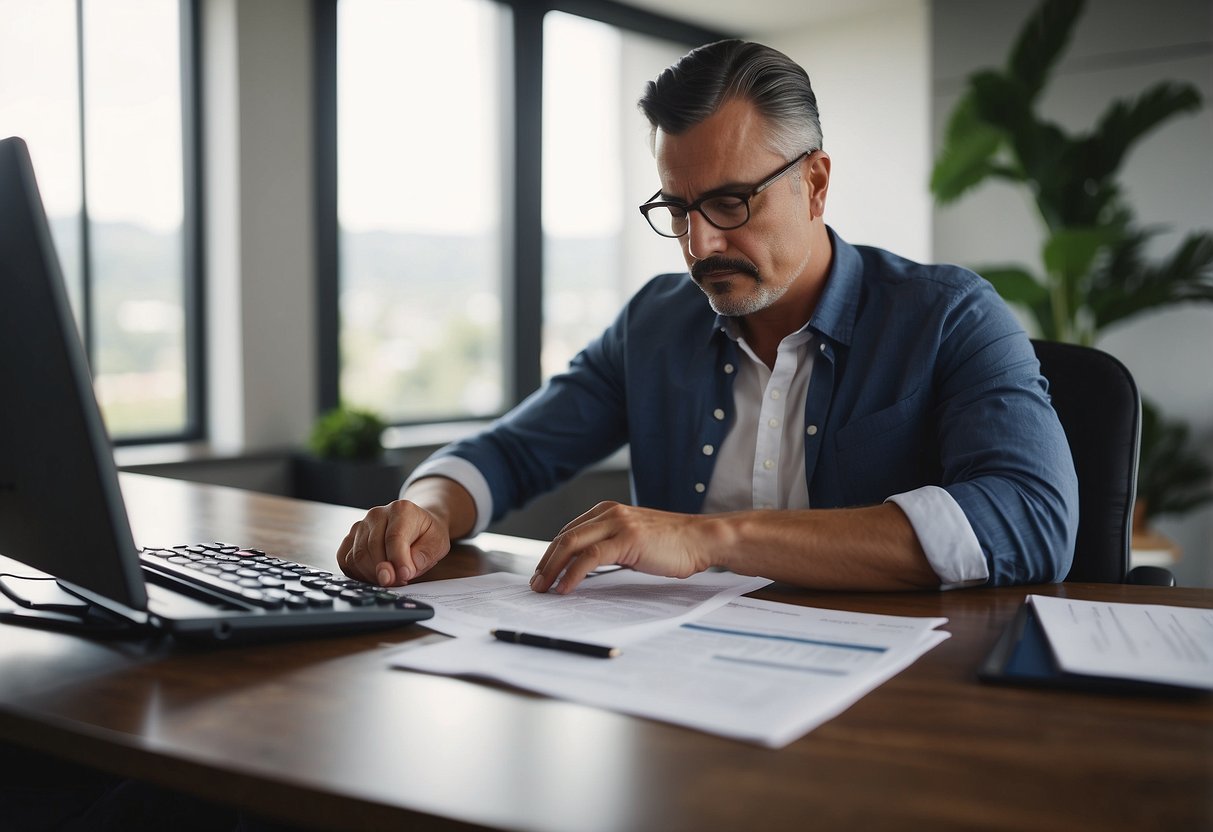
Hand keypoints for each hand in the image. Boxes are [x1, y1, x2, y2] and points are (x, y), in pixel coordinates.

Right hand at [336, 499, 450, 586]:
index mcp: (401, 509)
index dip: (398, 561)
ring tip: (391, 577)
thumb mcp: (437, 544)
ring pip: (357, 557)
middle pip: (372, 549)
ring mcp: (360, 525)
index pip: (394, 538)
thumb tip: (402, 572)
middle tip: (400, 580)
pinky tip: (374, 575)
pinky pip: (345, 560)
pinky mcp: (350, 538)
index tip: (404, 576)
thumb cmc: (427, 535)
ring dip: (373, 575)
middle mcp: (377, 514)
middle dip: (386, 571)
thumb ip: (422, 557)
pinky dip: (359, 574)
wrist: (417, 525)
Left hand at [531, 502, 713, 593]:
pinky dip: (572, 574)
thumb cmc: (674, 544)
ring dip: (552, 569)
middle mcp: (609, 512)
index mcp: (609, 511)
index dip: (552, 554)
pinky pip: (589, 558)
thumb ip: (612, 547)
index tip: (544, 574)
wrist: (702, 539)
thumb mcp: (635, 540)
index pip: (569, 532)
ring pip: (571, 544)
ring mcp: (618, 524)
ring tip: (544, 588)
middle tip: (536, 584)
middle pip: (564, 537)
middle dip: (546, 563)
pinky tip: (566, 588)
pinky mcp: (627, 539)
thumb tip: (587, 567)